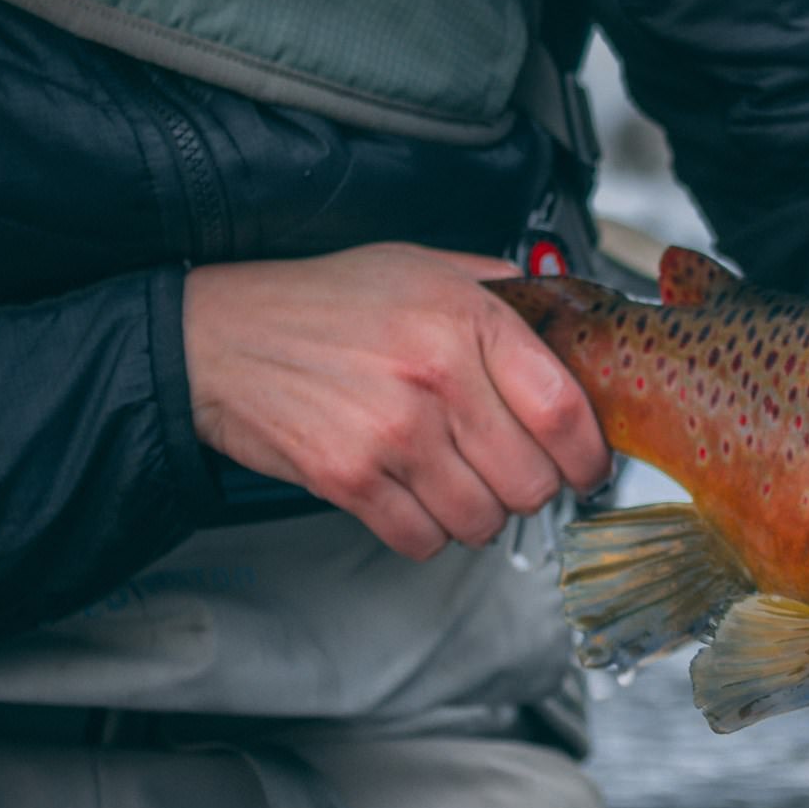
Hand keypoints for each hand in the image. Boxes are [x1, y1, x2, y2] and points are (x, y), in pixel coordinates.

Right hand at [181, 244, 612, 558]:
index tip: (587, 467)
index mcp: (466, 319)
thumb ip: (496, 290)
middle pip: (532, 481)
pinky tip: (410, 497)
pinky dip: (425, 532)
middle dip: (530, 489)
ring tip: (452, 481)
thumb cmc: (321, 303)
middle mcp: (437, 375)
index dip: (589, 455)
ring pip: (482, 520)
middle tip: (509, 473)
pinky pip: (423, 540)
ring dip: (476, 513)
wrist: (219, 336)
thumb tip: (563, 318)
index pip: (566, 410)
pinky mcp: (350, 478)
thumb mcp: (420, 267)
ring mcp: (393, 432)